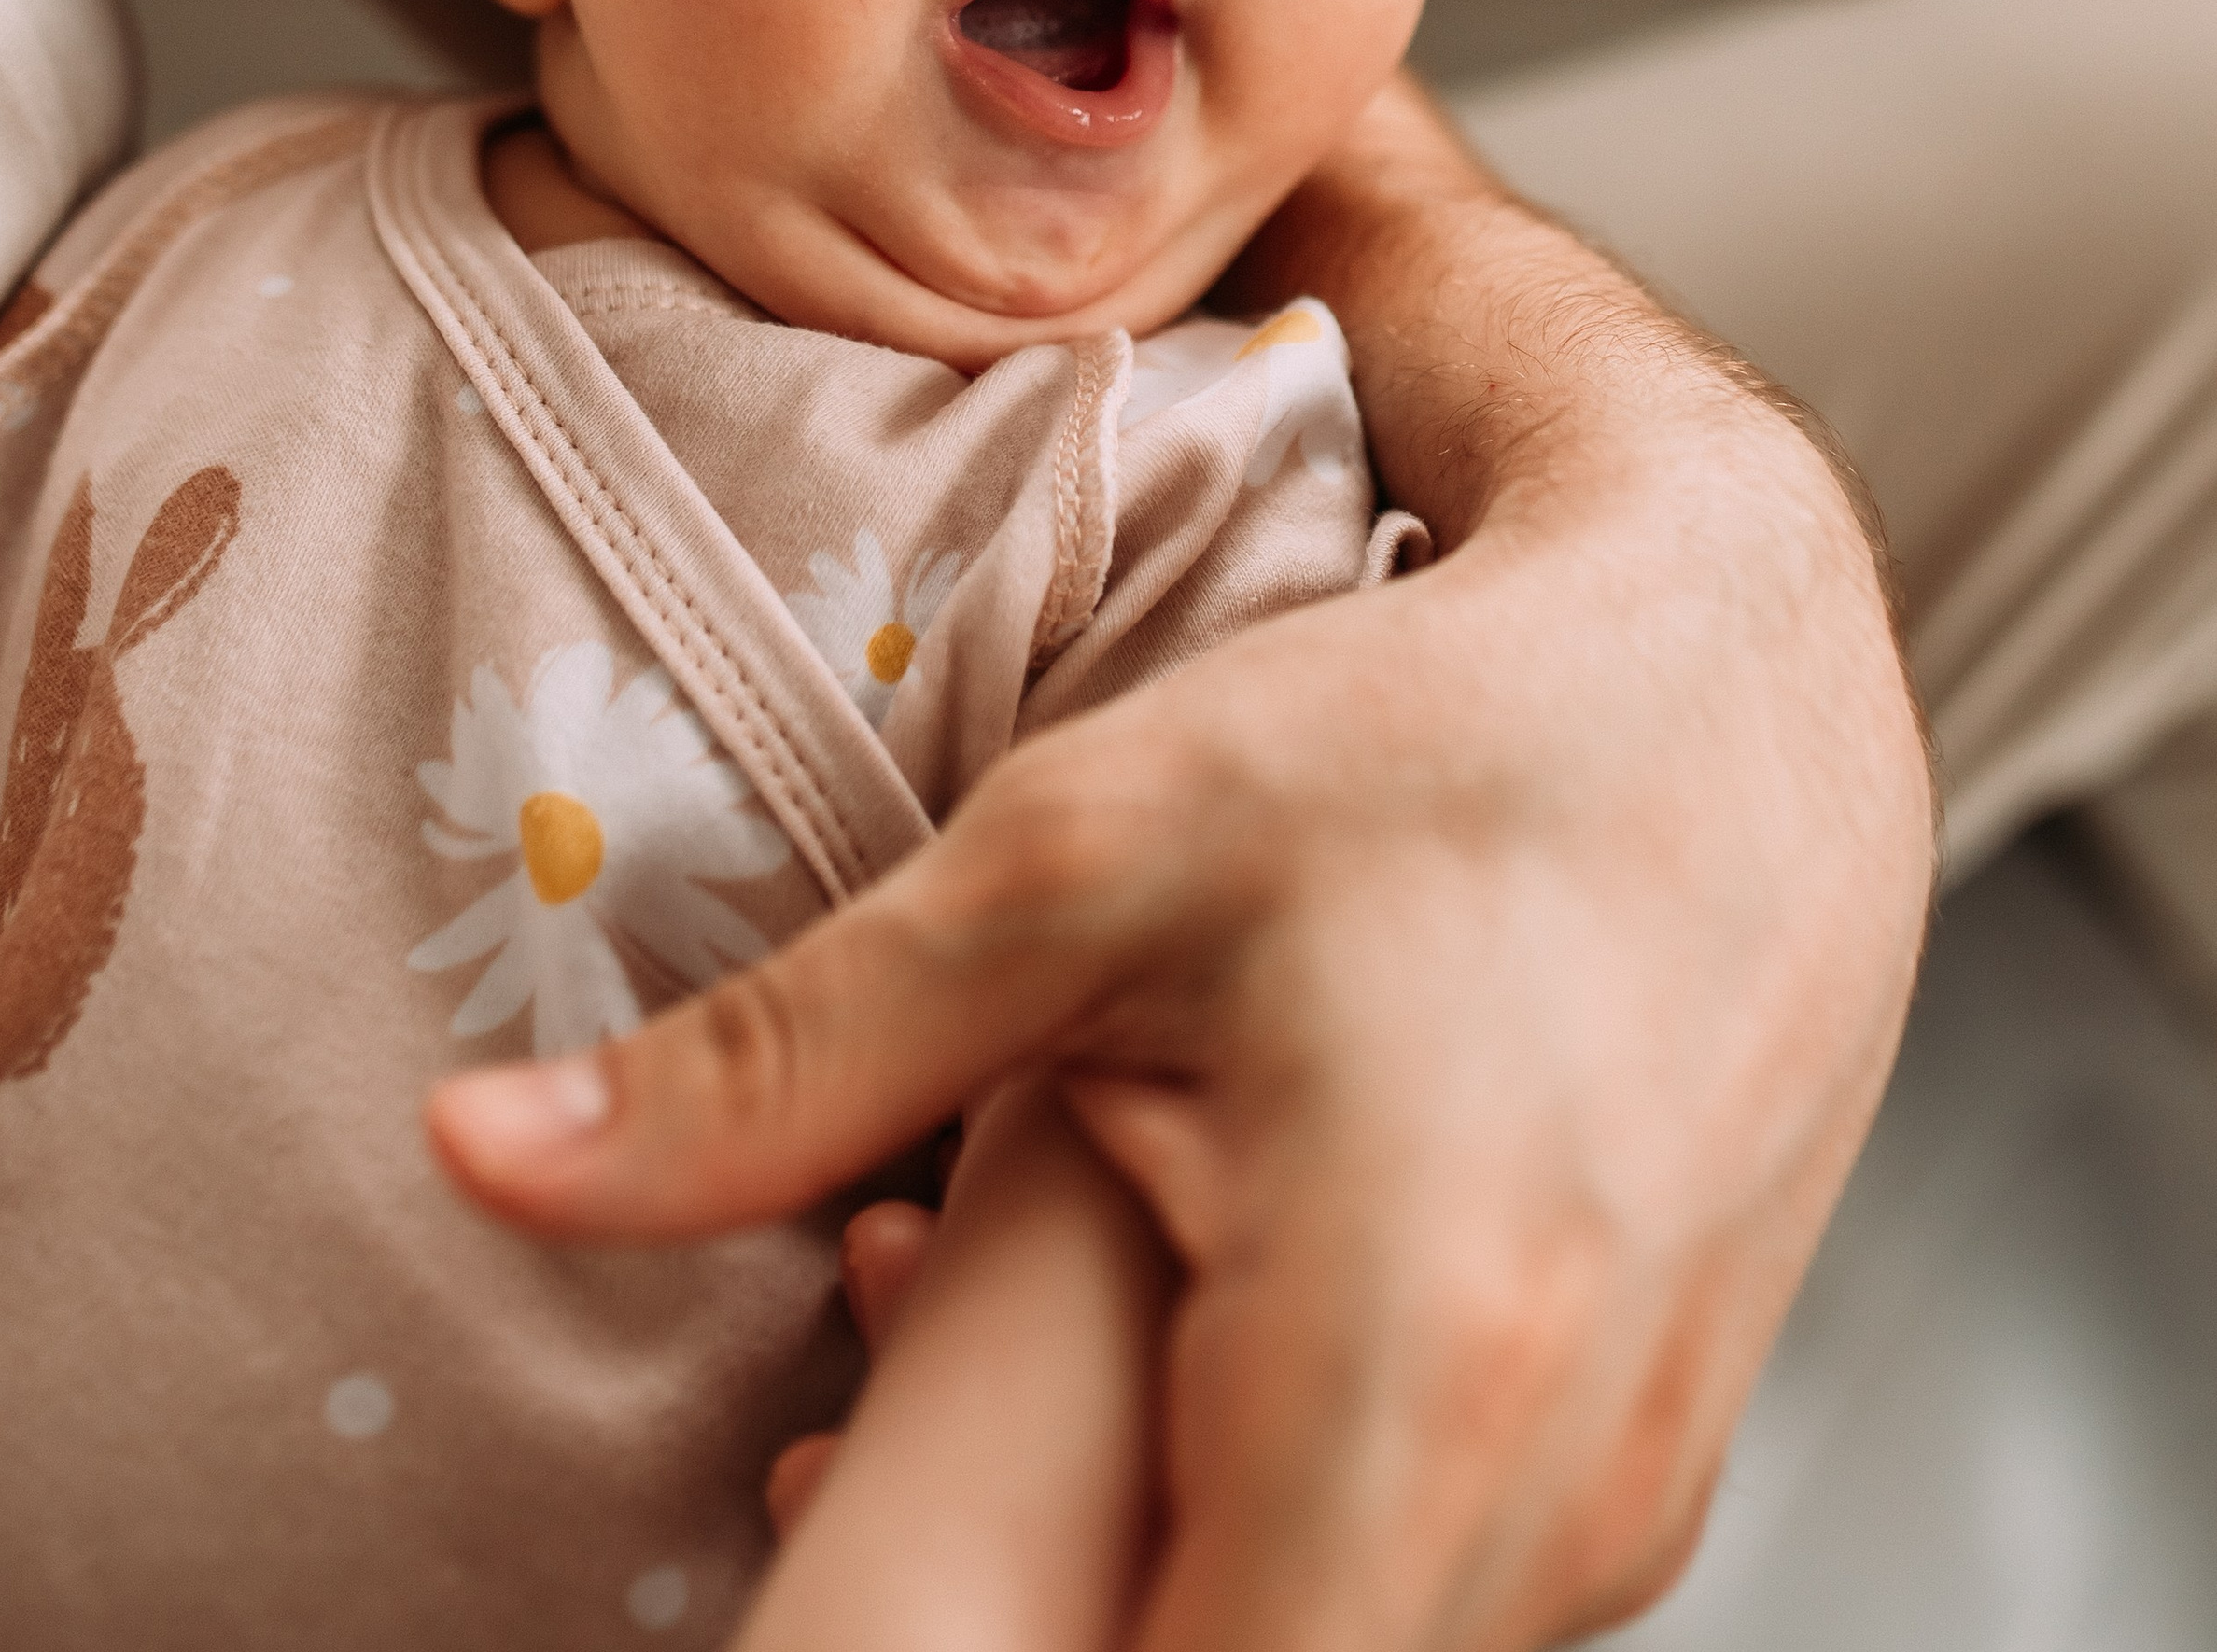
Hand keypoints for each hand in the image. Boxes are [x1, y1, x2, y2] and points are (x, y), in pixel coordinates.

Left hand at [430, 84, 1932, 1649]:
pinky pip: (1420, 1598)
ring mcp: (1627, 1504)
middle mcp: (1559, 1502)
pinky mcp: (1643, 1462)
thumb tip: (482, 1152)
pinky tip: (1132, 1336)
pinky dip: (1251, 1528)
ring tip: (942, 1349)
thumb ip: (781, 1060)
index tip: (810, 1586)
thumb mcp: (1079, 862)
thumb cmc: (1432, 736)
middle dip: (1005, 1640)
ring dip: (1123, 1582)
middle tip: (835, 1471)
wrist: (1739, 666)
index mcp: (1412, 1378)